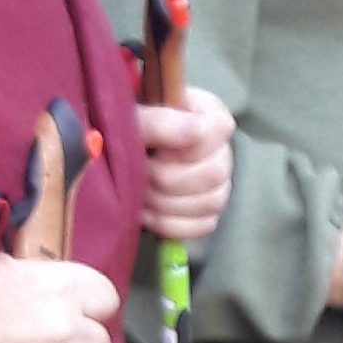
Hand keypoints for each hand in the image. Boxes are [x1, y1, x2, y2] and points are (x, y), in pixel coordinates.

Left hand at [136, 82, 233, 243]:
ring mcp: (219, 184)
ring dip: (165, 203)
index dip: (182, 147)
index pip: (217, 132)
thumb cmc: (129, 127)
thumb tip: (194, 131)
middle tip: (140, 173)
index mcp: (211, 116)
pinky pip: (202, 226)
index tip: (154, 149)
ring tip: (140, 193)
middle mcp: (222, 150)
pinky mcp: (208, 212)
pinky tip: (146, 212)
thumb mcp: (134, 118)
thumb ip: (159, 121)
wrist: (120, 150)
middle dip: (166, 179)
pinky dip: (169, 223)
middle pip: (212, 174)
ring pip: (211, 203)